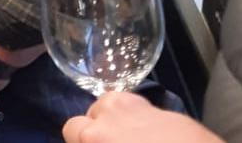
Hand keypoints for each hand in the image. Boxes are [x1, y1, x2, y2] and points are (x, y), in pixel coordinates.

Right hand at [62, 92, 222, 142]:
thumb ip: (95, 140)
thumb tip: (93, 137)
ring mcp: (143, 110)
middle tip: (112, 141)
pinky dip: (146, 121)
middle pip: (94, 110)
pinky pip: (147, 111)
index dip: (78, 139)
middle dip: (99, 124)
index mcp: (95, 134)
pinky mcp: (170, 113)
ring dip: (120, 116)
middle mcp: (113, 114)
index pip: (71, 128)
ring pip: (119, 103)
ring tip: (132, 136)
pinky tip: (156, 137)